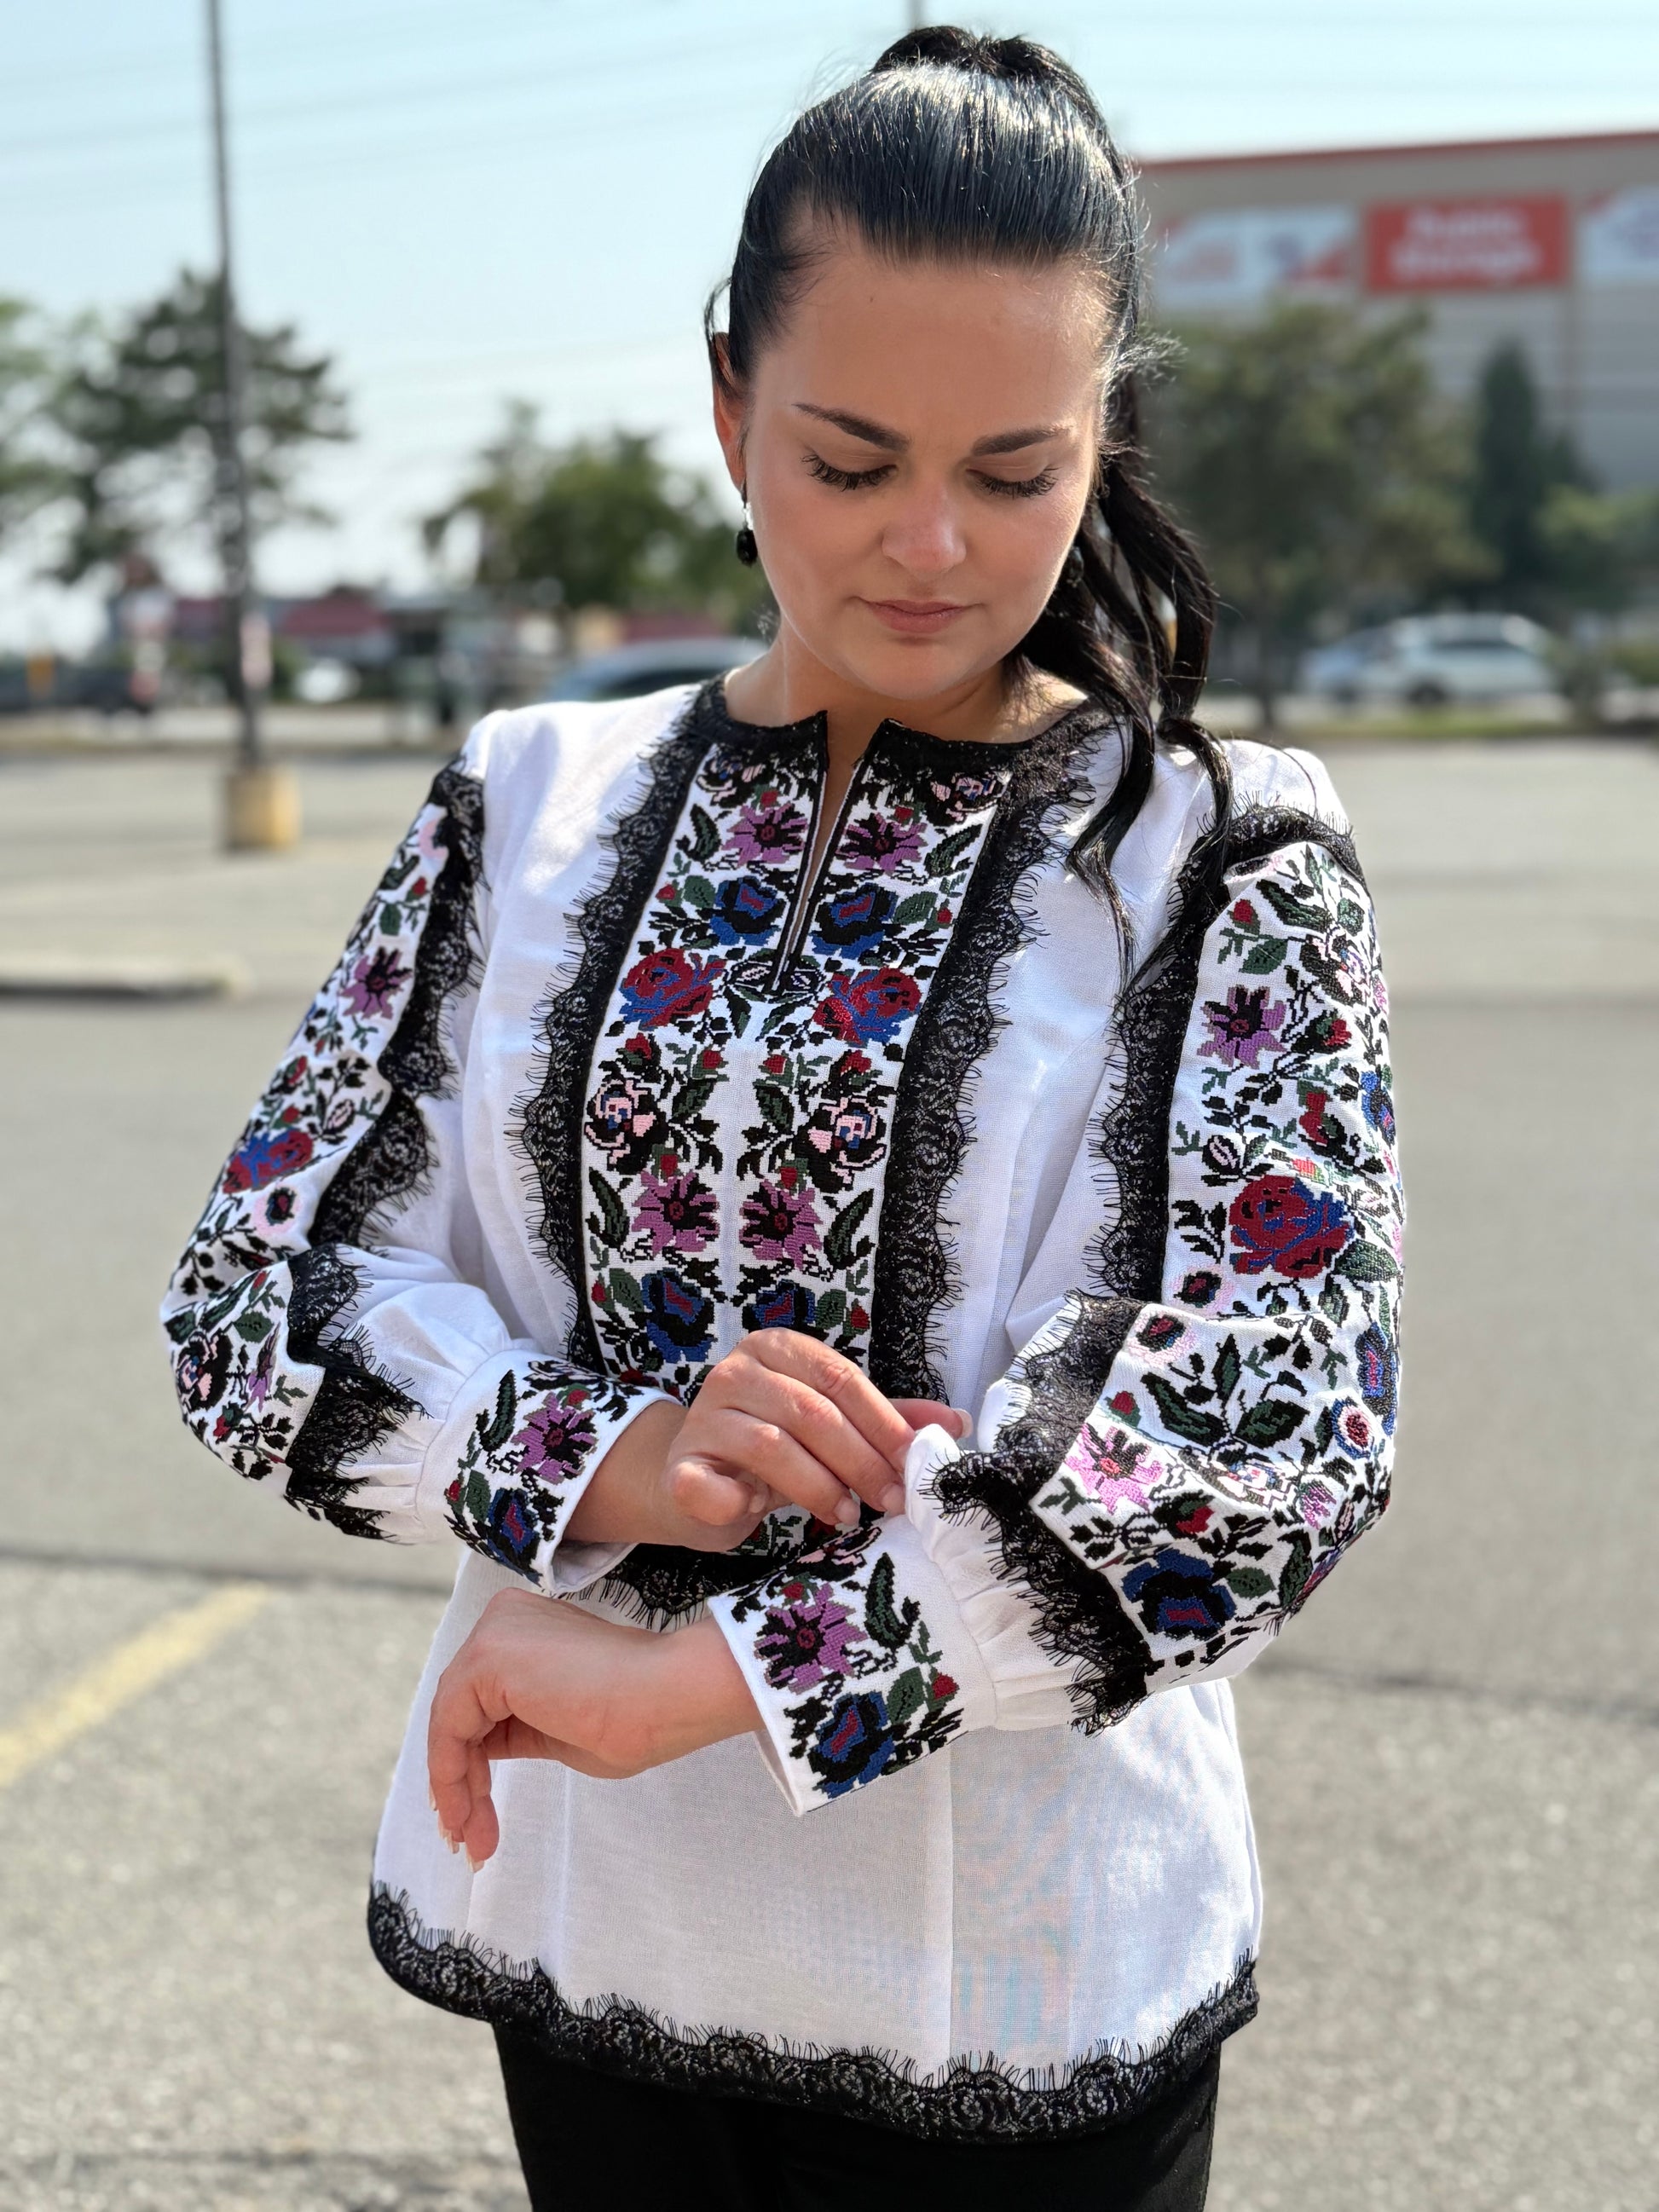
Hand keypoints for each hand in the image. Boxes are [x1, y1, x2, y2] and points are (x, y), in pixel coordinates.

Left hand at [427, 1588, 758, 1867]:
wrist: (672, 1697)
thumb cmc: (638, 1718)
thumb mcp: (561, 1731)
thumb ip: (518, 1732)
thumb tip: (480, 1753)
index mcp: (526, 1631)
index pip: (479, 1703)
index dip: (469, 1764)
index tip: (474, 1820)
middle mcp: (504, 1622)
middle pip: (460, 1712)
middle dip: (461, 1782)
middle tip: (470, 1841)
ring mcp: (495, 1634)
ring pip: (451, 1722)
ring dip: (456, 1789)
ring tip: (474, 1842)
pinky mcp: (489, 1656)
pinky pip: (450, 1725)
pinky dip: (451, 1775)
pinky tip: (468, 1816)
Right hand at [665, 1330, 962, 1532]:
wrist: (696, 1480)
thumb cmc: (773, 1449)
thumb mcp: (831, 1427)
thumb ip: (886, 1421)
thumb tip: (957, 1423)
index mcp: (778, 1349)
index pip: (841, 1379)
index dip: (884, 1424)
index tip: (915, 1464)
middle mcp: (735, 1372)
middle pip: (811, 1412)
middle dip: (861, 1460)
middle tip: (892, 1500)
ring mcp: (703, 1417)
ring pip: (771, 1445)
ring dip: (818, 1485)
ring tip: (847, 1514)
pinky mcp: (679, 1466)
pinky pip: (707, 1484)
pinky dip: (737, 1501)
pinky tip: (760, 1511)